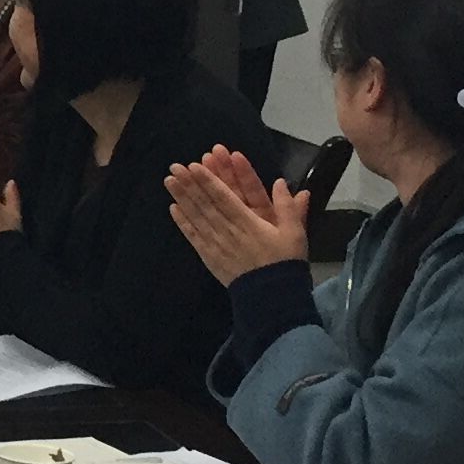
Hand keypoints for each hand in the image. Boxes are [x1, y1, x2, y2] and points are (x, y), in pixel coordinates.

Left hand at [166, 154, 307, 283]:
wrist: (272, 297)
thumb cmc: (285, 262)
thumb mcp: (294, 233)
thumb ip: (288, 207)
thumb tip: (281, 182)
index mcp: (249, 223)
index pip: (225, 197)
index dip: (209, 180)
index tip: (195, 165)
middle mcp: (228, 231)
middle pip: (206, 204)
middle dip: (190, 184)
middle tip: (175, 166)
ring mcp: (216, 244)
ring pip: (197, 217)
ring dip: (182, 198)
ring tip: (169, 180)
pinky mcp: (210, 257)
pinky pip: (194, 237)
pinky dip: (183, 222)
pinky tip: (174, 208)